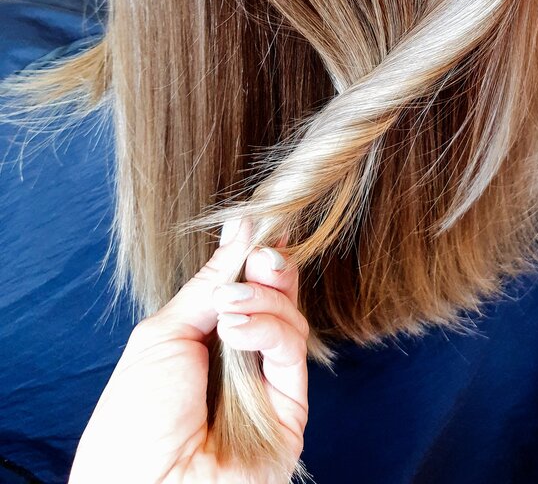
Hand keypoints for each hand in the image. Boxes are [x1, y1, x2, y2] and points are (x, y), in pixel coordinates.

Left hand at [69, 219, 308, 483]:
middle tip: (259, 253)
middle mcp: (239, 364)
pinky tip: (237, 329)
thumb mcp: (164, 335)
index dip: (250, 258)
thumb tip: (242, 226)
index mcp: (203, 346)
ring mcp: (265, 388)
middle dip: (267, 268)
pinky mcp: (290, 411)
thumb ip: (209, 285)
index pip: (240, 291)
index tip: (257, 226)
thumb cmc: (134, 422)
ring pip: (288, 319)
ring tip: (229, 307)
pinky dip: (269, 327)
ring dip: (261, 297)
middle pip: (272, 300)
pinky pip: (291, 351)